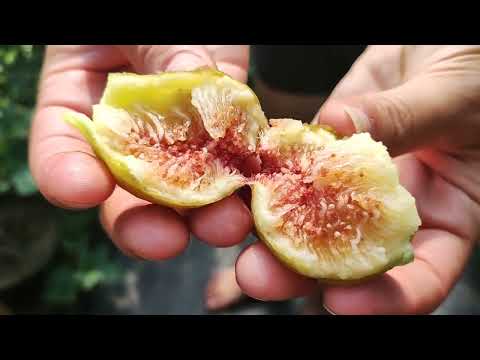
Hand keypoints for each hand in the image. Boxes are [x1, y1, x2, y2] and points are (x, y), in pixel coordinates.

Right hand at [29, 45, 253, 259]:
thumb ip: (162, 56)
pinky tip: (259, 197)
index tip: (81, 191)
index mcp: (85, 97)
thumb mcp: (147, 26)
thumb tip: (192, 89)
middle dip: (144, 221)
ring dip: (204, 214)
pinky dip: (248, 182)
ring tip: (224, 225)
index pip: (62, 144)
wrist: (200, 0)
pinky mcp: (228, 131)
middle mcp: (132, 129)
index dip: (66, 173)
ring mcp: (183, 135)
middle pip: (127, 189)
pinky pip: (237, 162)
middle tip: (163, 240)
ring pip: (188, 188)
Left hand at [234, 45, 479, 313]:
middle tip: (259, 276)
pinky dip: (269, 173)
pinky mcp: (325, 149)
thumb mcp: (457, 96)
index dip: (386, 298)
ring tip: (231, 230)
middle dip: (301, 271)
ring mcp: (353, 180)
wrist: (447, 43)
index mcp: (448, 214)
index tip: (343, 303)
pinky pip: (294, 165)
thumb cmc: (479, 71)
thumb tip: (341, 131)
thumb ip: (406, 117)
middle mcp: (394, 207)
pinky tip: (242, 180)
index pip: (423, 276)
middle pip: (348, 256)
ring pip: (310, 216)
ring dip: (269, 227)